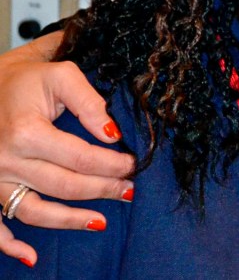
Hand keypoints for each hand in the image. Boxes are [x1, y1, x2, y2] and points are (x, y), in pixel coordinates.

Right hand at [0, 33, 134, 261]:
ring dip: (70, 220)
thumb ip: (89, 101)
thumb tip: (111, 133)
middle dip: (102, 190)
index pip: (79, 157)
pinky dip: (9, 244)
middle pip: (63, 186)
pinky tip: (31, 256)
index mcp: (26, 132)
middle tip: (129, 190)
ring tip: (102, 221)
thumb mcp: (60, 76)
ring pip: (34, 211)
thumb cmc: (27, 79)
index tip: (131, 164)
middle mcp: (6, 160)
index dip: (110, 164)